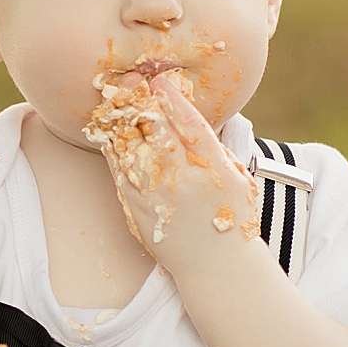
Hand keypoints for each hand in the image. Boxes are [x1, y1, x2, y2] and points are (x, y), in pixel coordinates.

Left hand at [96, 72, 263, 273]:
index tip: (162, 80)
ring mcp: (155, 196)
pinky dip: (113, 148)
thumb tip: (189, 111)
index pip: (192, 126)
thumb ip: (214, 146)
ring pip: (131, 149)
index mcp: (214, 171)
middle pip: (156, 133)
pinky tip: (111, 130)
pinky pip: (119, 171)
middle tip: (132, 79)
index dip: (174, 100)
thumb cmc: (231, 217)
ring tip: (117, 98)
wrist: (216, 266)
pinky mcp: (136, 209)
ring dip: (122, 120)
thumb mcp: (236, 177)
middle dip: (141, 102)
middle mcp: (183, 182)